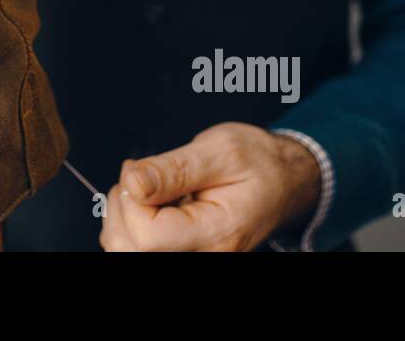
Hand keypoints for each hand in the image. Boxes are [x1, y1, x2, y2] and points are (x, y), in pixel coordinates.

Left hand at [99, 122, 319, 251]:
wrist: (284, 178)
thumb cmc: (259, 162)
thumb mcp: (219, 150)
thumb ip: (173, 169)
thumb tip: (133, 182)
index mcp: (217, 233)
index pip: (147, 237)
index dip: (132, 201)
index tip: (139, 170)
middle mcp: (206, 254)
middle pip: (129, 249)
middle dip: (121, 207)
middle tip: (138, 174)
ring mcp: (194, 255)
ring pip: (127, 249)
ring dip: (123, 213)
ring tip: (147, 184)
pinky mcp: (183, 250)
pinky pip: (138, 246)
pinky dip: (131, 220)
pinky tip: (150, 200)